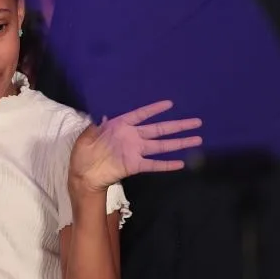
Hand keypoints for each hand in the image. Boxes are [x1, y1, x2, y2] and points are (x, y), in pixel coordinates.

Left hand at [69, 100, 202, 192]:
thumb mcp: (87, 136)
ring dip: (179, 142)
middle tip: (196, 121)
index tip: (170, 104)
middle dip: (178, 126)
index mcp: (120, 126)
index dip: (155, 109)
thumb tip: (105, 116)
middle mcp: (132, 137)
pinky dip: (166, 164)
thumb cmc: (83, 154)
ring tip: (197, 138)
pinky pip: (153, 164)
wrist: (82, 175)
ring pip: (161, 145)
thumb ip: (98, 126)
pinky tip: (181, 163)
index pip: (141, 114)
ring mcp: (136, 151)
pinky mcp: (135, 166)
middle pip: (159, 129)